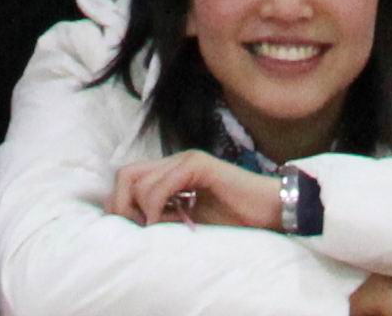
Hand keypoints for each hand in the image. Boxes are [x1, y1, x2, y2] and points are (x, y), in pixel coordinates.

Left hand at [104, 149, 282, 229]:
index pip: (129, 178)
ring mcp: (186, 160)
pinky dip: (155, 205)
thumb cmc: (236, 219)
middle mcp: (175, 161)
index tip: (128, 230)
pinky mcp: (198, 165)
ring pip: (140, 180)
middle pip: (127, 174)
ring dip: (141, 209)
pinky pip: (162, 184)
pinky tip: (162, 222)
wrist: (270, 210)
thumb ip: (166, 216)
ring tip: (154, 230)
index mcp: (172, 172)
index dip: (121, 203)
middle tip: (136, 230)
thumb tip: (135, 226)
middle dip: (122, 204)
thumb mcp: (191, 221)